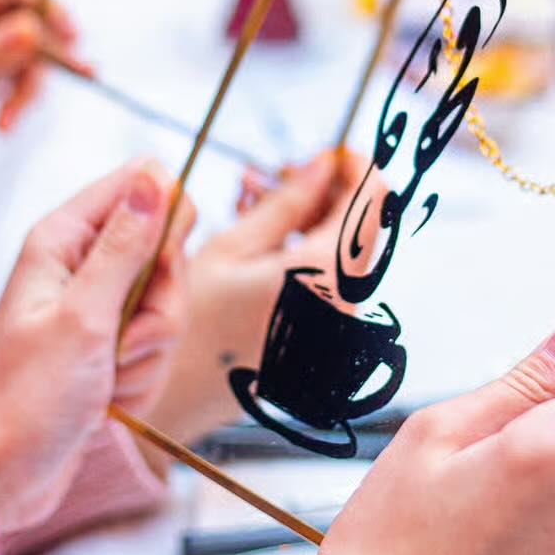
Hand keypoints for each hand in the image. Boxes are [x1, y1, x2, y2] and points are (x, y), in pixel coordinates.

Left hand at [0, 0, 86, 173]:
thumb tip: (32, 31)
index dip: (51, 12)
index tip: (76, 40)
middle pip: (32, 19)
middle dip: (45, 57)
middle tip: (78, 79)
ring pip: (33, 49)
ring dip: (31, 86)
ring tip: (8, 123)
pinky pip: (22, 70)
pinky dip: (21, 96)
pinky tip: (4, 123)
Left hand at [0, 160, 196, 532]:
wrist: (1, 471)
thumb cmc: (26, 397)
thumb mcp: (84, 317)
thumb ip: (125, 247)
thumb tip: (155, 178)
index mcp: (66, 238)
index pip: (144, 184)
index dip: (167, 222)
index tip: (155, 270)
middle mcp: (84, 264)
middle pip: (169, 253)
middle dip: (160, 309)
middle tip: (118, 344)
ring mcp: (100, 307)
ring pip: (169, 307)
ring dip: (148, 354)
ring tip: (106, 380)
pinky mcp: (111, 346)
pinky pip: (158, 348)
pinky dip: (141, 380)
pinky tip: (107, 399)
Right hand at [145, 150, 377, 446]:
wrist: (180, 400)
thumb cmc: (193, 325)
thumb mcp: (230, 249)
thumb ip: (285, 203)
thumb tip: (323, 166)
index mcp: (324, 276)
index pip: (374, 199)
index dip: (354, 165)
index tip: (320, 154)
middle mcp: (347, 303)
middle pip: (362, 223)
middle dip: (324, 188)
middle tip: (273, 174)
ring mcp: (342, 325)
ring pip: (345, 248)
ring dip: (309, 215)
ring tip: (251, 197)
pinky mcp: (330, 338)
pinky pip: (333, 277)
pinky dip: (306, 248)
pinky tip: (260, 235)